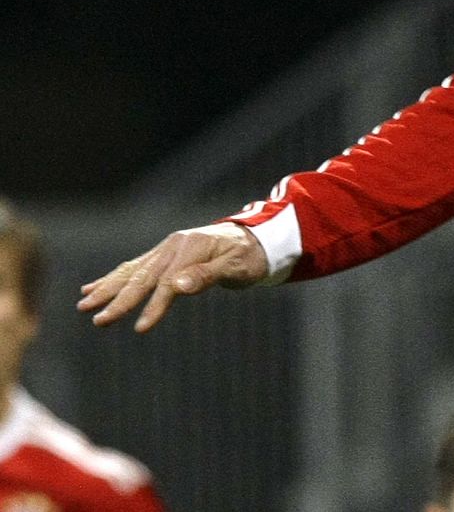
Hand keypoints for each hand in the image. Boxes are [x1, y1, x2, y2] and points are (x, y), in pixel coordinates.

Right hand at [77, 223, 268, 332]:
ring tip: (83, 304)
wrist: (255, 240)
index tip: (140, 327)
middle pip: (143, 276)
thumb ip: (208, 275)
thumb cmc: (249, 257)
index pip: (168, 282)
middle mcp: (173, 245)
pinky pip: (134, 268)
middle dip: (120, 300)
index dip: (155, 305)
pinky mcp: (163, 255)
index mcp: (191, 247)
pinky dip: (113, 278)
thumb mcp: (237, 267)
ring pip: (132, 271)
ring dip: (107, 289)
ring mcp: (166, 249)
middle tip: (99, 320)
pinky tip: (91, 287)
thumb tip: (178, 286)